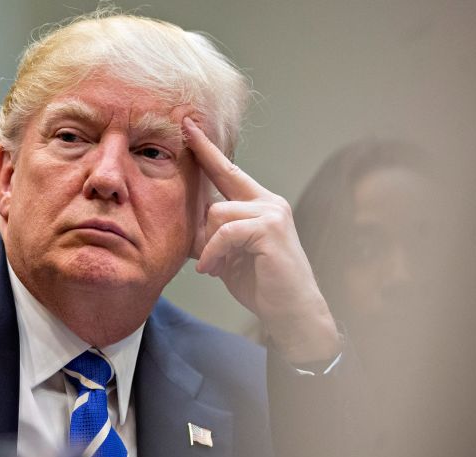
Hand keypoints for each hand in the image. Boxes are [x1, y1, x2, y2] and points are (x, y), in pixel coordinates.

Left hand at [183, 117, 339, 362]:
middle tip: (206, 251)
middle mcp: (269, 201)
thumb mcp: (228, 253)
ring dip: (210, 245)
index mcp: (259, 203)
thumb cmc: (260, 283)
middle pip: (218, 189)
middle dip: (202, 219)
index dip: (206, 149)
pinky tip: (214, 269)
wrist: (290, 311)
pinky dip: (214, 252)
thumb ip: (212, 231)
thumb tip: (184, 218)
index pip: (228, 170)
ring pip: (217, 212)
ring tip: (216, 266)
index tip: (187, 125)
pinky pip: (225, 231)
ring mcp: (272, 212)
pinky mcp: (270, 228)